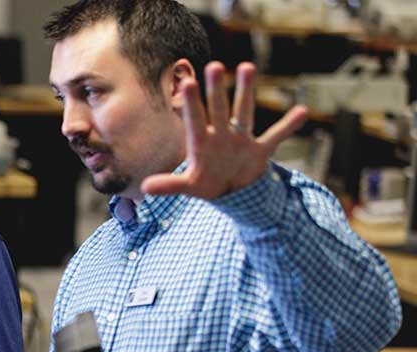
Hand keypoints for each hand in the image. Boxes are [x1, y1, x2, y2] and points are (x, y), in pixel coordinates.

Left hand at [141, 62, 306, 199]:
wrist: (232, 189)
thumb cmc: (207, 183)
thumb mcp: (189, 186)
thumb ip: (170, 185)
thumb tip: (144, 187)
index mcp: (202, 143)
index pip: (195, 120)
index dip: (192, 104)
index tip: (186, 82)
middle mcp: (221, 135)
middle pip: (218, 109)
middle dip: (217, 90)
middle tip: (215, 65)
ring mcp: (241, 139)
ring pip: (244, 112)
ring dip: (246, 92)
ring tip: (247, 66)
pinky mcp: (260, 149)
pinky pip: (276, 136)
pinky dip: (289, 126)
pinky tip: (302, 111)